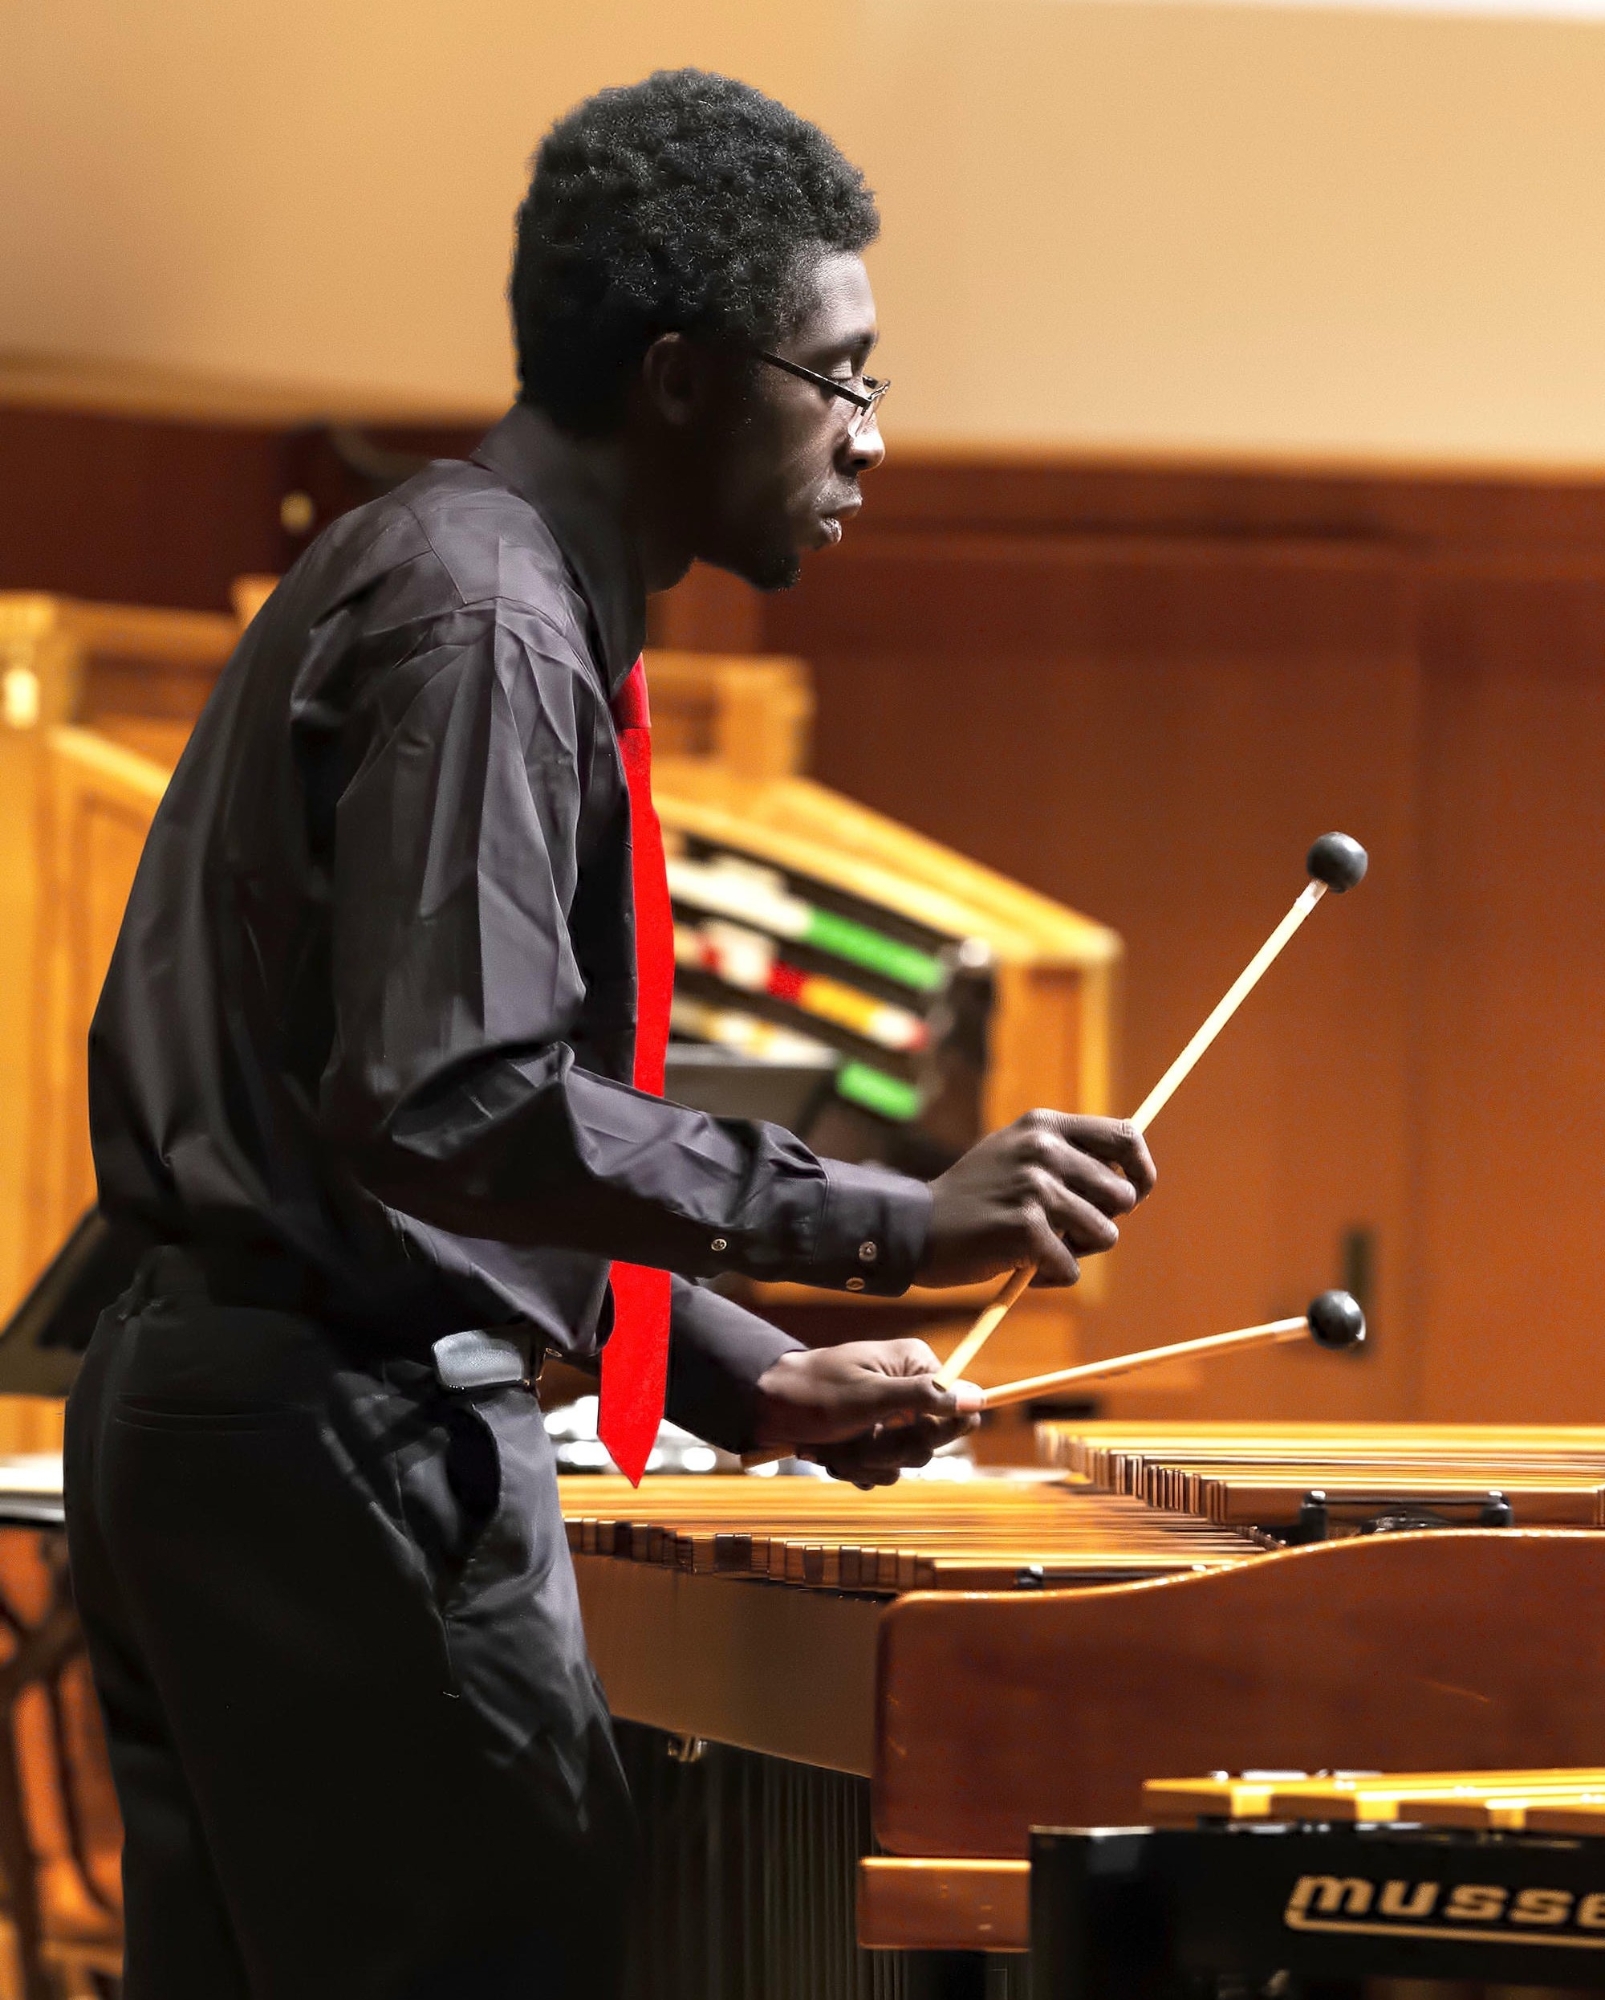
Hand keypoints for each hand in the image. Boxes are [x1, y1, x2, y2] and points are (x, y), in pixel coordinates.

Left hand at [752, 1340, 981, 1489]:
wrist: (765, 1407)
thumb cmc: (814, 1391)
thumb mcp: (870, 1395)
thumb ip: (925, 1397)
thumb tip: (978, 1398)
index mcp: (915, 1366)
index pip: (960, 1407)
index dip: (937, 1430)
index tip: (903, 1431)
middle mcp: (908, 1392)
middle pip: (932, 1442)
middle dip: (889, 1448)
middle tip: (859, 1437)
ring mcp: (889, 1420)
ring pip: (904, 1462)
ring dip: (866, 1461)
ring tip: (837, 1445)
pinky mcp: (871, 1442)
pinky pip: (882, 1472)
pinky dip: (855, 1469)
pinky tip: (832, 1455)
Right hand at [919, 1110, 1155, 1288]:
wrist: (914, 1226)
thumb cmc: (973, 1197)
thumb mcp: (1015, 1154)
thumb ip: (1065, 1156)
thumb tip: (1131, 1179)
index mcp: (1044, 1126)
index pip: (1125, 1136)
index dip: (1142, 1169)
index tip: (1138, 1193)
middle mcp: (1043, 1150)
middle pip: (1122, 1195)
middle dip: (1102, 1221)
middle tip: (1064, 1230)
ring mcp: (1035, 1189)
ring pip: (1104, 1235)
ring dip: (1078, 1252)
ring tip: (1038, 1246)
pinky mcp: (1026, 1230)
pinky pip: (1072, 1268)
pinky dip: (1051, 1276)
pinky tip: (1019, 1264)